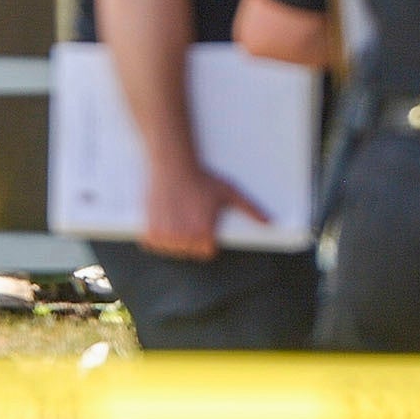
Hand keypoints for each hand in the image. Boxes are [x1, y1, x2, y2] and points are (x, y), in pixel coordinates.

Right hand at [141, 162, 267, 260]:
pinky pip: (155, 245)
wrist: (172, 166)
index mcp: (204, 234)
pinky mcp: (149, 233)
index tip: (203, 221)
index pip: (207, 252)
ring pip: (172, 250)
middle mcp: (184, 239)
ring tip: (177, 214)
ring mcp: (165, 237)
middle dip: (191, 237)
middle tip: (189, 213)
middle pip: (189, 251)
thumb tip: (269, 221)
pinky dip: (158, 235)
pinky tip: (165, 218)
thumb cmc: (202, 179)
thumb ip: (251, 209)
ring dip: (174, 237)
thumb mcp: (230, 192)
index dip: (206, 238)